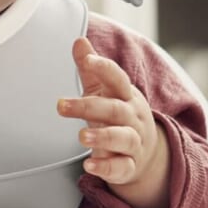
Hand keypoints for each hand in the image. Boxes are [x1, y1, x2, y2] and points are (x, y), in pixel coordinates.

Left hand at [57, 37, 168, 207]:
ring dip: (103, 137)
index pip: (118, 79)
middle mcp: (133, 118)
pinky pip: (122, 167)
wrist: (146, 153)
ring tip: (81, 136)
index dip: (104, 68)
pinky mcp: (129, 166)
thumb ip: (91, 69)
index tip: (87, 60)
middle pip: (115, 110)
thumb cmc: (117, 115)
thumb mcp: (105, 91)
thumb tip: (78, 40)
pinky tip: (89, 166)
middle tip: (60, 106)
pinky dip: (107, 167)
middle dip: (89, 107)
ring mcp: (134, 143)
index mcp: (126, 96)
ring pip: (123, 138)